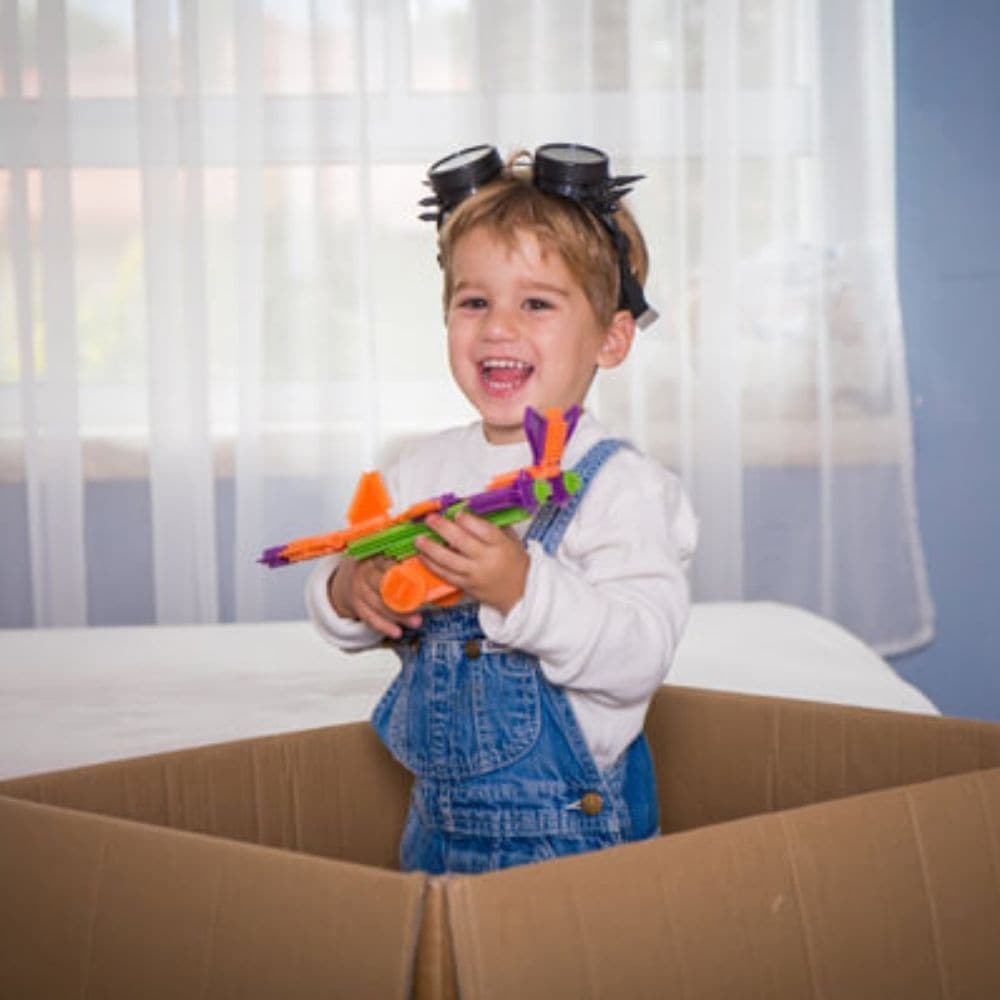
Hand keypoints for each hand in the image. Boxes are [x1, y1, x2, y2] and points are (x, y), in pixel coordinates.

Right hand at [328, 555, 422, 638]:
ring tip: (416, 623)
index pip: (389, 565)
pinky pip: (369, 618)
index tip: (420, 583)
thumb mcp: (387, 558)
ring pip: (378, 605)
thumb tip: (430, 566)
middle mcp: (365, 572)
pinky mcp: (356, 605)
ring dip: (398, 616)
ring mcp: (358, 589)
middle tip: (421, 606)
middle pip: (384, 586)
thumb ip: (404, 561)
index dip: (405, 575)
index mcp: (376, 557)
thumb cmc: (377, 567)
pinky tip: (397, 633)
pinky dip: (384, 626)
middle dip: (403, 598)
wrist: (349, 577)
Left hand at [414, 512, 528, 614]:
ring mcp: (475, 575)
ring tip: (419, 539)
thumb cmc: (515, 564)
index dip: (468, 521)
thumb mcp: (511, 540)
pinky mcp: (466, 586)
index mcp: (501, 546)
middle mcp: (487, 561)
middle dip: (443, 529)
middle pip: (462, 542)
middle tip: (431, 520)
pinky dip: (432, 565)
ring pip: (449, 561)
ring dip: (431, 549)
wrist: (520, 593)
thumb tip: (472, 509)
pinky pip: (446, 575)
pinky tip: (423, 556)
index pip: (483, 531)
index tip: (456, 513)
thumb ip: (494, 525)